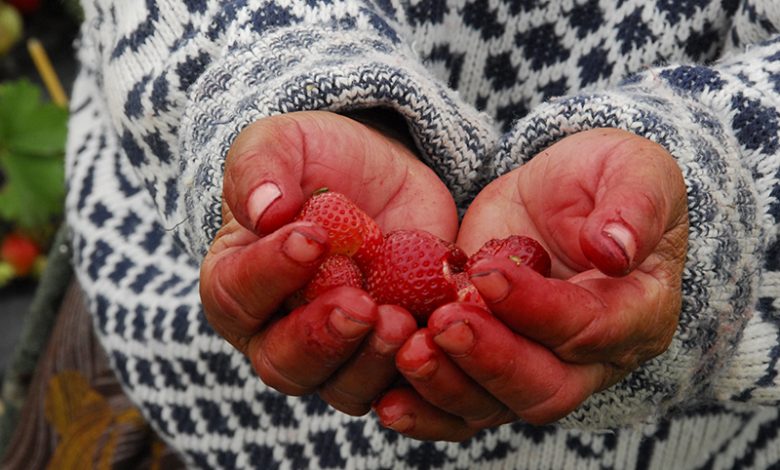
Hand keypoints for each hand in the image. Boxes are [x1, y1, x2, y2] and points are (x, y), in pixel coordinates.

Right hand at [200, 111, 458, 414]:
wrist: (380, 179)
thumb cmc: (318, 161)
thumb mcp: (284, 142)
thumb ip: (260, 167)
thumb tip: (263, 209)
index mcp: (237, 282)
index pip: (237, 294)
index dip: (271, 273)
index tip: (312, 239)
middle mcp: (278, 331)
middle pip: (284, 363)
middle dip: (322, 338)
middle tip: (361, 305)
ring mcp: (338, 352)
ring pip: (342, 388)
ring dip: (370, 362)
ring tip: (400, 322)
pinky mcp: (388, 355)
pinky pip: (401, 385)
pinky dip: (419, 372)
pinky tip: (436, 337)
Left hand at [374, 128, 688, 439]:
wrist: (558, 196)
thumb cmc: (603, 180)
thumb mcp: (633, 170)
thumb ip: (633, 204)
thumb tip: (615, 251)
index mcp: (638, 311)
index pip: (591, 328)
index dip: (539, 309)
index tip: (488, 275)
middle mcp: (591, 357)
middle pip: (544, 387)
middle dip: (491, 360)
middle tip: (444, 324)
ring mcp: (537, 366)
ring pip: (496, 406)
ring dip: (449, 386)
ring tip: (409, 352)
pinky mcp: (489, 362)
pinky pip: (460, 403)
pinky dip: (425, 407)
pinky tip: (387, 399)